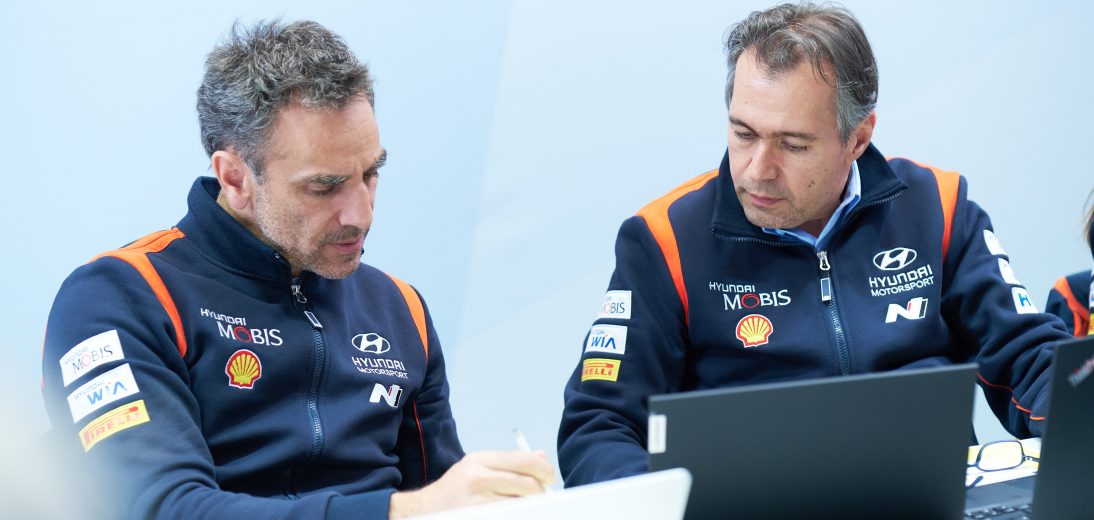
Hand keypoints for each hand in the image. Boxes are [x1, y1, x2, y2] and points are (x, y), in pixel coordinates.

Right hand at [388, 450, 554, 517]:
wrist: (424, 510)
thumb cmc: (455, 491)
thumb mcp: (477, 468)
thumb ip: (509, 463)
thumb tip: (541, 458)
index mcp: (480, 460)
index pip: (525, 460)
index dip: (544, 470)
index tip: (549, 478)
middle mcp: (478, 477)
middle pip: (528, 484)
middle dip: (540, 493)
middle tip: (540, 498)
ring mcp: (477, 501)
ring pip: (522, 504)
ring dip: (529, 507)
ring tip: (523, 507)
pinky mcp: (477, 516)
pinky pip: (509, 515)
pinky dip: (517, 514)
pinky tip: (510, 512)